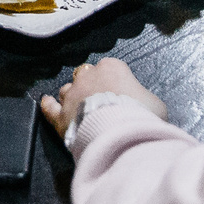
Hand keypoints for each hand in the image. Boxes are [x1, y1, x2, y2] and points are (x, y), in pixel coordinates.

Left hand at [38, 56, 167, 134]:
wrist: (122, 135)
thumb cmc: (142, 116)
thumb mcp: (156, 104)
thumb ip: (145, 98)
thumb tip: (144, 105)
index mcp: (112, 68)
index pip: (110, 69)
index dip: (114, 82)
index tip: (119, 94)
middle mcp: (88, 76)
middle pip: (86, 76)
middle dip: (91, 86)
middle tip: (101, 102)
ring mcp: (72, 95)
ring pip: (68, 90)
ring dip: (73, 96)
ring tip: (80, 108)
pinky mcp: (61, 115)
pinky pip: (50, 107)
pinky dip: (48, 105)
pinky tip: (47, 103)